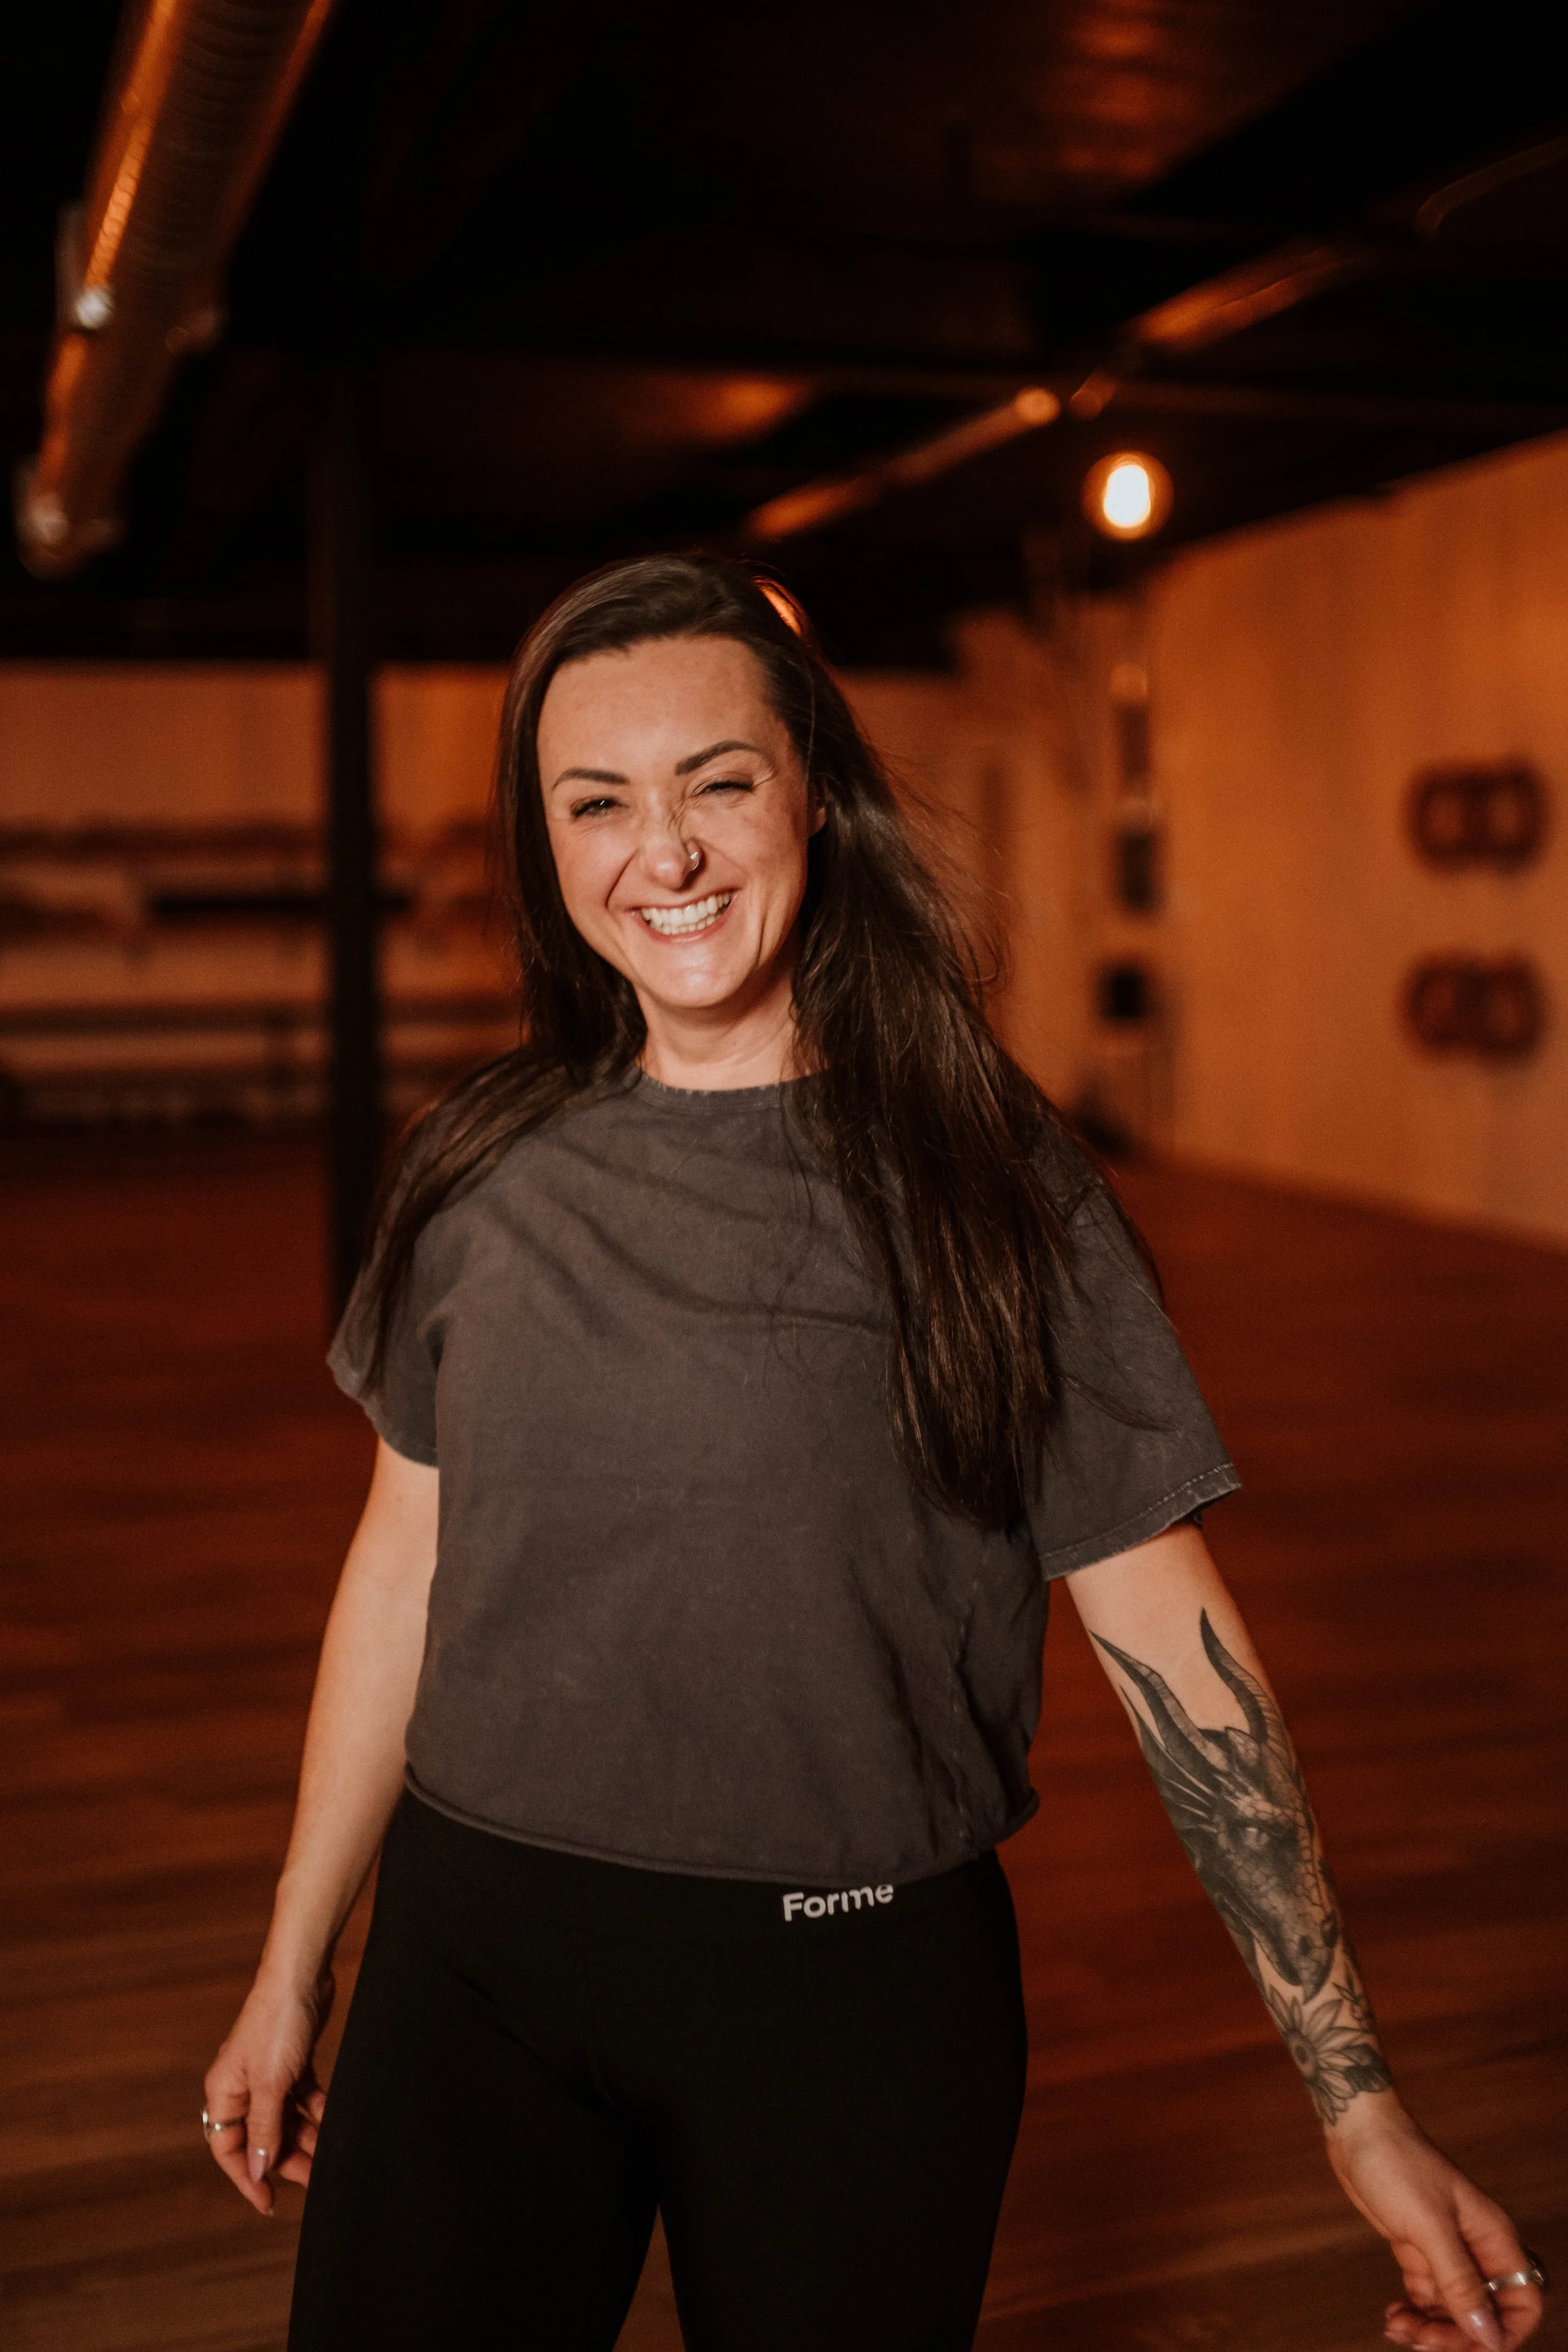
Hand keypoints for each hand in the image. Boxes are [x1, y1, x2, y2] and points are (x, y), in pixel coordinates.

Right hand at [202, 1966, 334, 2215]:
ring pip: (285, 2120)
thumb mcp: (271, 2084)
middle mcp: (243, 2086)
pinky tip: (331, 2120)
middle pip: (261, 2137)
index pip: (229, 2149)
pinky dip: (316, 2111)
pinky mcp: (293, 2062)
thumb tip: (258, 2170)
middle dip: (286, 2159)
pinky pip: (302, 2099)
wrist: (303, 1975)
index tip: (269, 2202)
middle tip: (314, 2178)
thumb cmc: (277, 2023)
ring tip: (329, 2155)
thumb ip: (265, 2129)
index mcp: (225, 2092)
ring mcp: (269, 2074)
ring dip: (305, 2138)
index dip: (248, 2177)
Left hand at [1325, 2093, 1544, 2351]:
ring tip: (1397, 2326)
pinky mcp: (1417, 2250)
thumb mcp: (1430, 2226)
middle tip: (1421, 2340)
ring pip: (1451, 2309)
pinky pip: (1425, 2296)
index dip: (1505, 2331)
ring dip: (1429, 2328)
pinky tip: (1393, 2316)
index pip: (1522, 2301)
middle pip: (1484, 2314)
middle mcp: (1475, 2249)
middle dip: (1457, 2335)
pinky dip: (1413, 2311)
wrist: (1356, 2130)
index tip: (1471, 2344)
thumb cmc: (1397, 2163)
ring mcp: (1445, 2251)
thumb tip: (1490, 2335)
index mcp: (1493, 2238)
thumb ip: (1461, 2281)